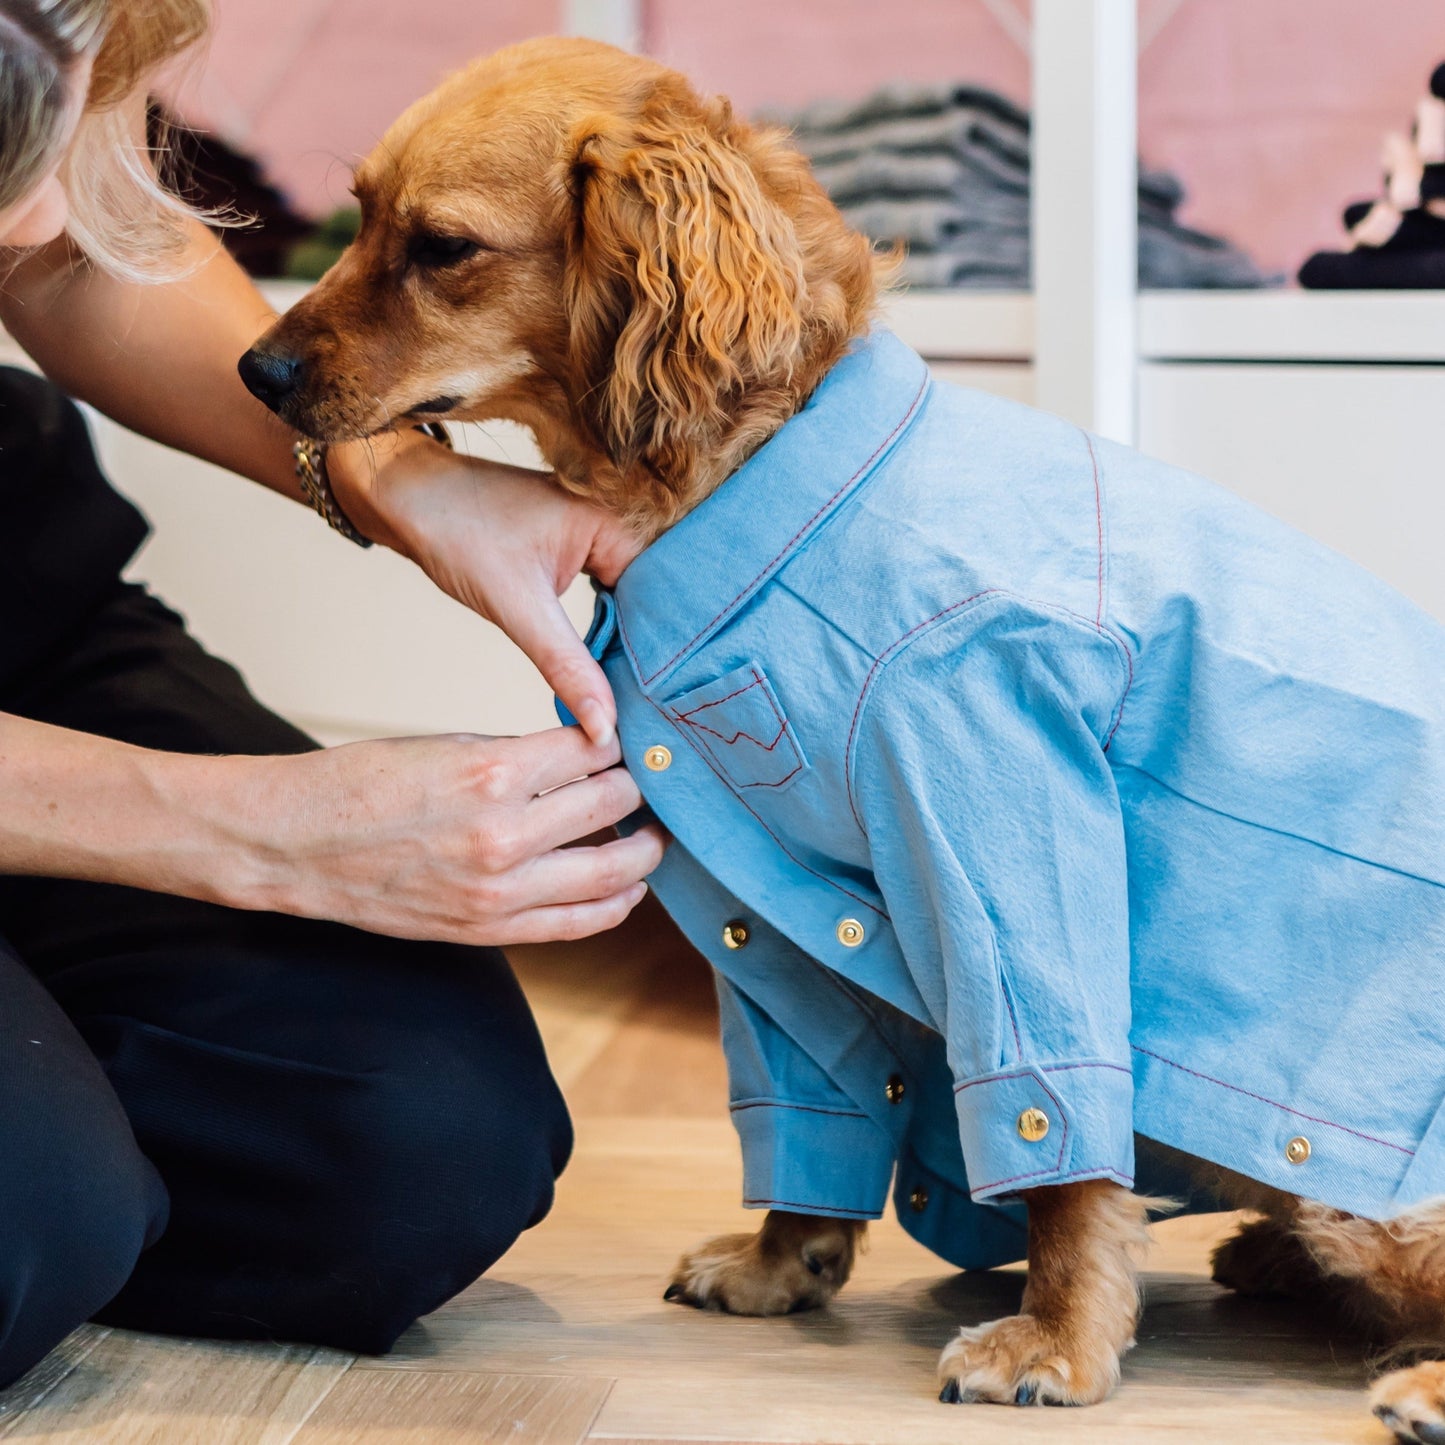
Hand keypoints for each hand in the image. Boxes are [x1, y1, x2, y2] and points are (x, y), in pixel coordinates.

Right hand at [241, 727, 664, 943]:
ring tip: (653, 834)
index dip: (618, 741)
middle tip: (650, 780)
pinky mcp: (488, 928)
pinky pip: (577, 923)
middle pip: (614, 805)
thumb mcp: (448, 746)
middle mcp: (504, 834)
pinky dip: (615, 903)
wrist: (297, 845)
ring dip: (643, 849)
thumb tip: (586, 756)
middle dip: (638, 788)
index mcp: (494, 772)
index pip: (594, 750)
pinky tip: (630, 886)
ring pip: (611, 871)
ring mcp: (499, 890)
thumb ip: (521, 755)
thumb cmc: (363, 785)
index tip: (628, 740)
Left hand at [326, 432, 643, 744]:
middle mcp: (617, 523)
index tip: (675, 700)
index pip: (666, 597)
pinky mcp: (579, 550)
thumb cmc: (456, 529)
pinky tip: (614, 665)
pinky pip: (611, 597)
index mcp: (615, 521)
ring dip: (634, 643)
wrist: (405, 496)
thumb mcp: (516, 607)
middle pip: (656, 601)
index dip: (670, 650)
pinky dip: (611, 629)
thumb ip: (567, 667)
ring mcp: (599, 536)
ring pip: (634, 603)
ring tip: (649, 695)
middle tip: (666, 709)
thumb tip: (605, 727)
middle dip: (656, 651)